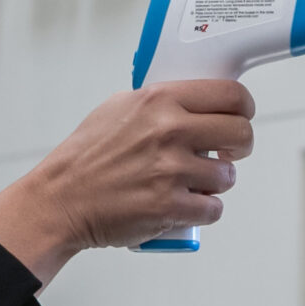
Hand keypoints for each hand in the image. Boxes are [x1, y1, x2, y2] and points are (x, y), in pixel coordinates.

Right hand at [0, 80, 256, 283]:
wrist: (60, 199)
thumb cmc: (85, 157)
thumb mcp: (117, 108)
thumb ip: (159, 102)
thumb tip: (195, 101)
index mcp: (159, 100)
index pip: (231, 94)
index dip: (244, 107)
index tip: (241, 116)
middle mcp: (169, 131)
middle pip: (241, 134)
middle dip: (240, 146)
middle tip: (229, 153)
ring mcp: (170, 171)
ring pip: (228, 176)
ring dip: (217, 182)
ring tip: (195, 183)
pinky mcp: (169, 208)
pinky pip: (213, 209)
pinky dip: (204, 211)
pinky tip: (187, 206)